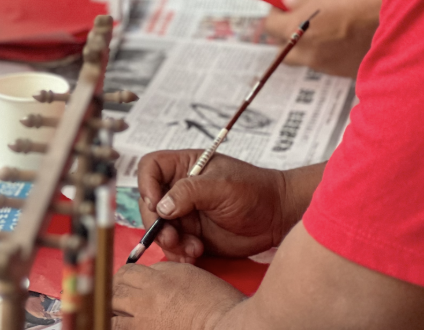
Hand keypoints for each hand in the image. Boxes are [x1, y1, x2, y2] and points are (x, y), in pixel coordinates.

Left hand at [113, 261, 243, 329]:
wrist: (228, 327)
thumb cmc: (215, 302)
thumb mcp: (187, 273)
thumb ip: (160, 270)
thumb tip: (145, 272)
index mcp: (153, 281)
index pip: (123, 273)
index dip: (124, 277)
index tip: (127, 282)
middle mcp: (143, 302)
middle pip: (113, 293)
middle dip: (115, 293)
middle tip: (121, 299)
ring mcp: (143, 324)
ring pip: (111, 316)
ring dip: (114, 314)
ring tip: (122, 315)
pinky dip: (123, 327)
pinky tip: (131, 326)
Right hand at [136, 151, 290, 261]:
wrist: (277, 218)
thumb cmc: (253, 191)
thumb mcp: (221, 185)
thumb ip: (190, 192)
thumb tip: (162, 207)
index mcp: (183, 167)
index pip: (150, 167)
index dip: (146, 184)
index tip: (156, 203)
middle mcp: (178, 190)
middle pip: (149, 203)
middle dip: (156, 223)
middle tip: (171, 237)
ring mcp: (184, 214)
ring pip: (158, 228)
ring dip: (168, 242)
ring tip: (191, 250)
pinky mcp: (191, 236)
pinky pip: (173, 246)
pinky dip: (179, 254)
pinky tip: (195, 255)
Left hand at [265, 0, 382, 77]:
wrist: (398, 15)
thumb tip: (290, 1)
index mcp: (294, 29)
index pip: (270, 26)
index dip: (275, 14)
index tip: (284, 6)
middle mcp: (307, 52)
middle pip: (284, 51)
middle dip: (287, 37)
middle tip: (299, 22)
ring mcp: (328, 65)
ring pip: (308, 59)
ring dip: (310, 46)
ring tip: (328, 30)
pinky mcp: (348, 72)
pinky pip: (331, 64)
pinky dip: (333, 53)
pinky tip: (346, 39)